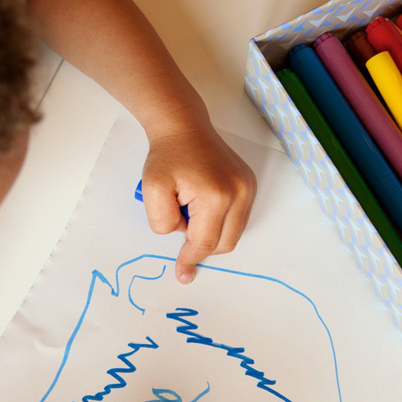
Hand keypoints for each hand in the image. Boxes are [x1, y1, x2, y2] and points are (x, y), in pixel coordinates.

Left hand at [140, 125, 256, 283]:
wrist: (183, 128)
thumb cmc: (167, 157)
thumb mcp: (151, 191)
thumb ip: (163, 222)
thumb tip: (183, 236)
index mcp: (216, 195)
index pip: (205, 243)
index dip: (190, 260)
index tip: (182, 273)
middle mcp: (240, 192)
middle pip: (224, 243)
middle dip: (200, 244)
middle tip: (179, 221)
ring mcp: (248, 188)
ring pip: (233, 234)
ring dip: (210, 233)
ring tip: (190, 209)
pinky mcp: (250, 185)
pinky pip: (237, 220)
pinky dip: (219, 222)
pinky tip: (202, 206)